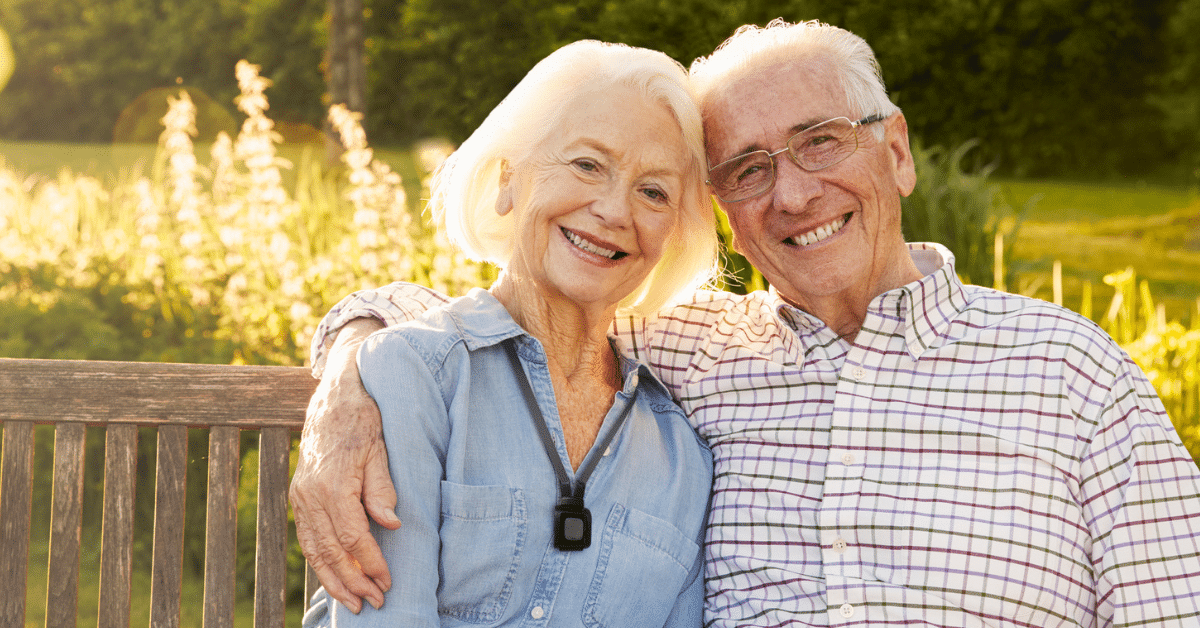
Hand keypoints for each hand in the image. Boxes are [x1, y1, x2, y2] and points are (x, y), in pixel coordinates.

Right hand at [290, 318, 395, 612]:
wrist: (336, 393)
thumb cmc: (364, 419)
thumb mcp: (380, 448)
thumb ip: (382, 488)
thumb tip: (391, 525)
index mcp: (332, 484)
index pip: (353, 537)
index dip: (371, 563)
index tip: (388, 583)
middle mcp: (310, 494)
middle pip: (329, 551)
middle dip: (352, 582)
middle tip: (373, 604)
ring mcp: (301, 495)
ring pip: (313, 549)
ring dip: (332, 579)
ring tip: (352, 603)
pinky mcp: (299, 495)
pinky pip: (307, 537)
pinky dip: (320, 562)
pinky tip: (334, 578)